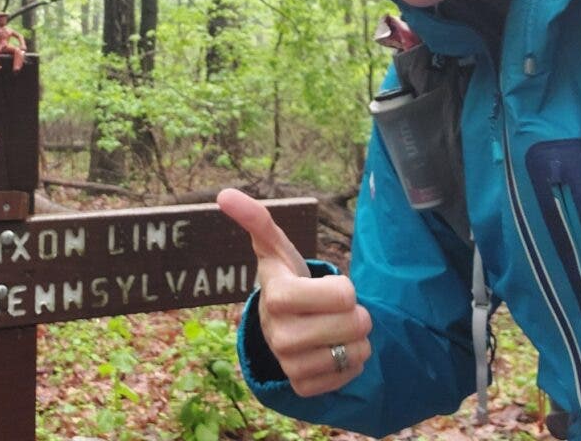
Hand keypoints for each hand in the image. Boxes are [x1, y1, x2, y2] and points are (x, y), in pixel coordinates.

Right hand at [217, 188, 371, 395]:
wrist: (279, 321)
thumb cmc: (285, 277)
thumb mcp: (276, 246)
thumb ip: (256, 219)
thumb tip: (224, 194)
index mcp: (276, 296)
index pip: (343, 294)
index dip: (343, 287)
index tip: (327, 285)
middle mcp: (278, 334)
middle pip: (354, 323)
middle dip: (356, 312)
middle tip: (339, 308)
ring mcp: (289, 363)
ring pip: (354, 352)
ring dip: (356, 339)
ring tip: (337, 328)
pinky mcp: (302, 386)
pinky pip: (348, 376)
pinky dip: (350, 362)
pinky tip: (333, 350)